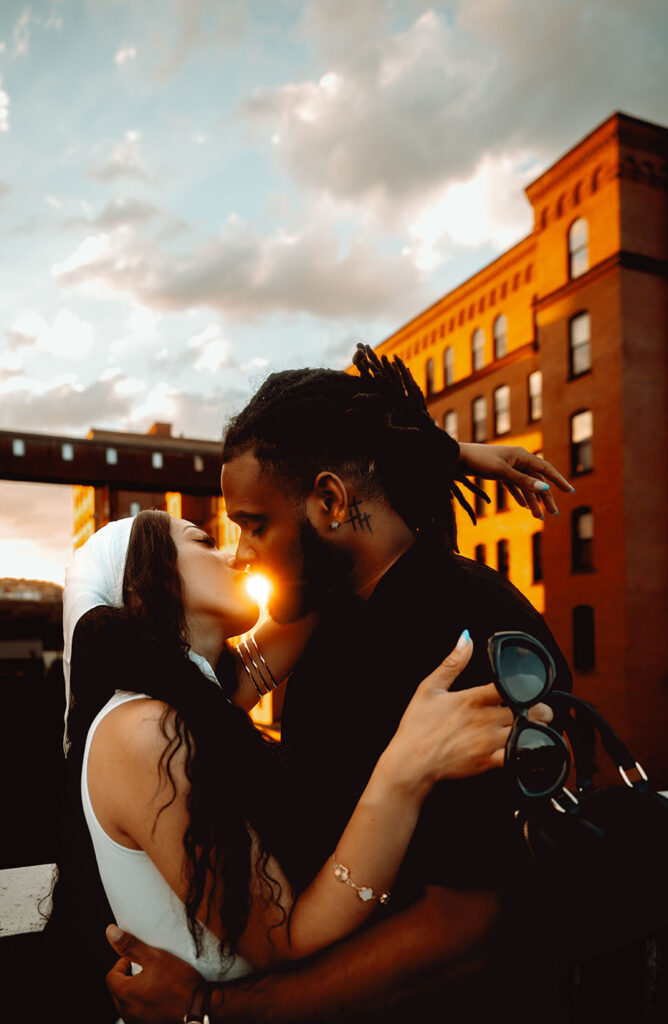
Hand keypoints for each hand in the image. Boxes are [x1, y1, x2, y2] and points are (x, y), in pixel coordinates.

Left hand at [105, 924, 201, 1023]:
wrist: (200, 1007)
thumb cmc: (180, 984)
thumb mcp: (155, 957)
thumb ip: (130, 945)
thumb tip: (112, 933)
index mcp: (125, 994)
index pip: (111, 976)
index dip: (122, 964)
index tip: (136, 959)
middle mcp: (127, 1011)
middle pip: (118, 990)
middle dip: (128, 978)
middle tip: (146, 968)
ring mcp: (137, 1021)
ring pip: (128, 1002)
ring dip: (136, 991)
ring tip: (154, 981)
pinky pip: (139, 1012)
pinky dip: (144, 1003)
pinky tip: (159, 995)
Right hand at [384, 634, 552, 793]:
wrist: (411, 763)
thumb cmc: (417, 725)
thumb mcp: (429, 688)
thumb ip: (452, 663)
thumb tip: (466, 638)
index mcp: (472, 699)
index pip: (510, 687)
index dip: (526, 686)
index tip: (531, 687)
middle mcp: (484, 720)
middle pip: (525, 710)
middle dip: (540, 709)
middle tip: (544, 709)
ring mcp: (487, 742)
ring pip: (526, 732)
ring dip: (536, 728)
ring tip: (538, 725)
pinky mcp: (488, 762)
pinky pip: (517, 756)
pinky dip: (528, 751)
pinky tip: (529, 746)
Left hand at [456, 443, 574, 518]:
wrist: (457, 457)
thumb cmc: (479, 460)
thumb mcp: (503, 472)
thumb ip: (524, 481)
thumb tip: (545, 490)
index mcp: (522, 455)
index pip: (546, 469)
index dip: (558, 481)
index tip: (570, 491)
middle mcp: (518, 459)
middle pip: (536, 480)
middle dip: (545, 497)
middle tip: (553, 513)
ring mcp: (509, 466)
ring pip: (525, 485)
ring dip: (532, 500)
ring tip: (539, 516)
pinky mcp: (499, 473)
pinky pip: (514, 486)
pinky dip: (519, 496)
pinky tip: (524, 507)